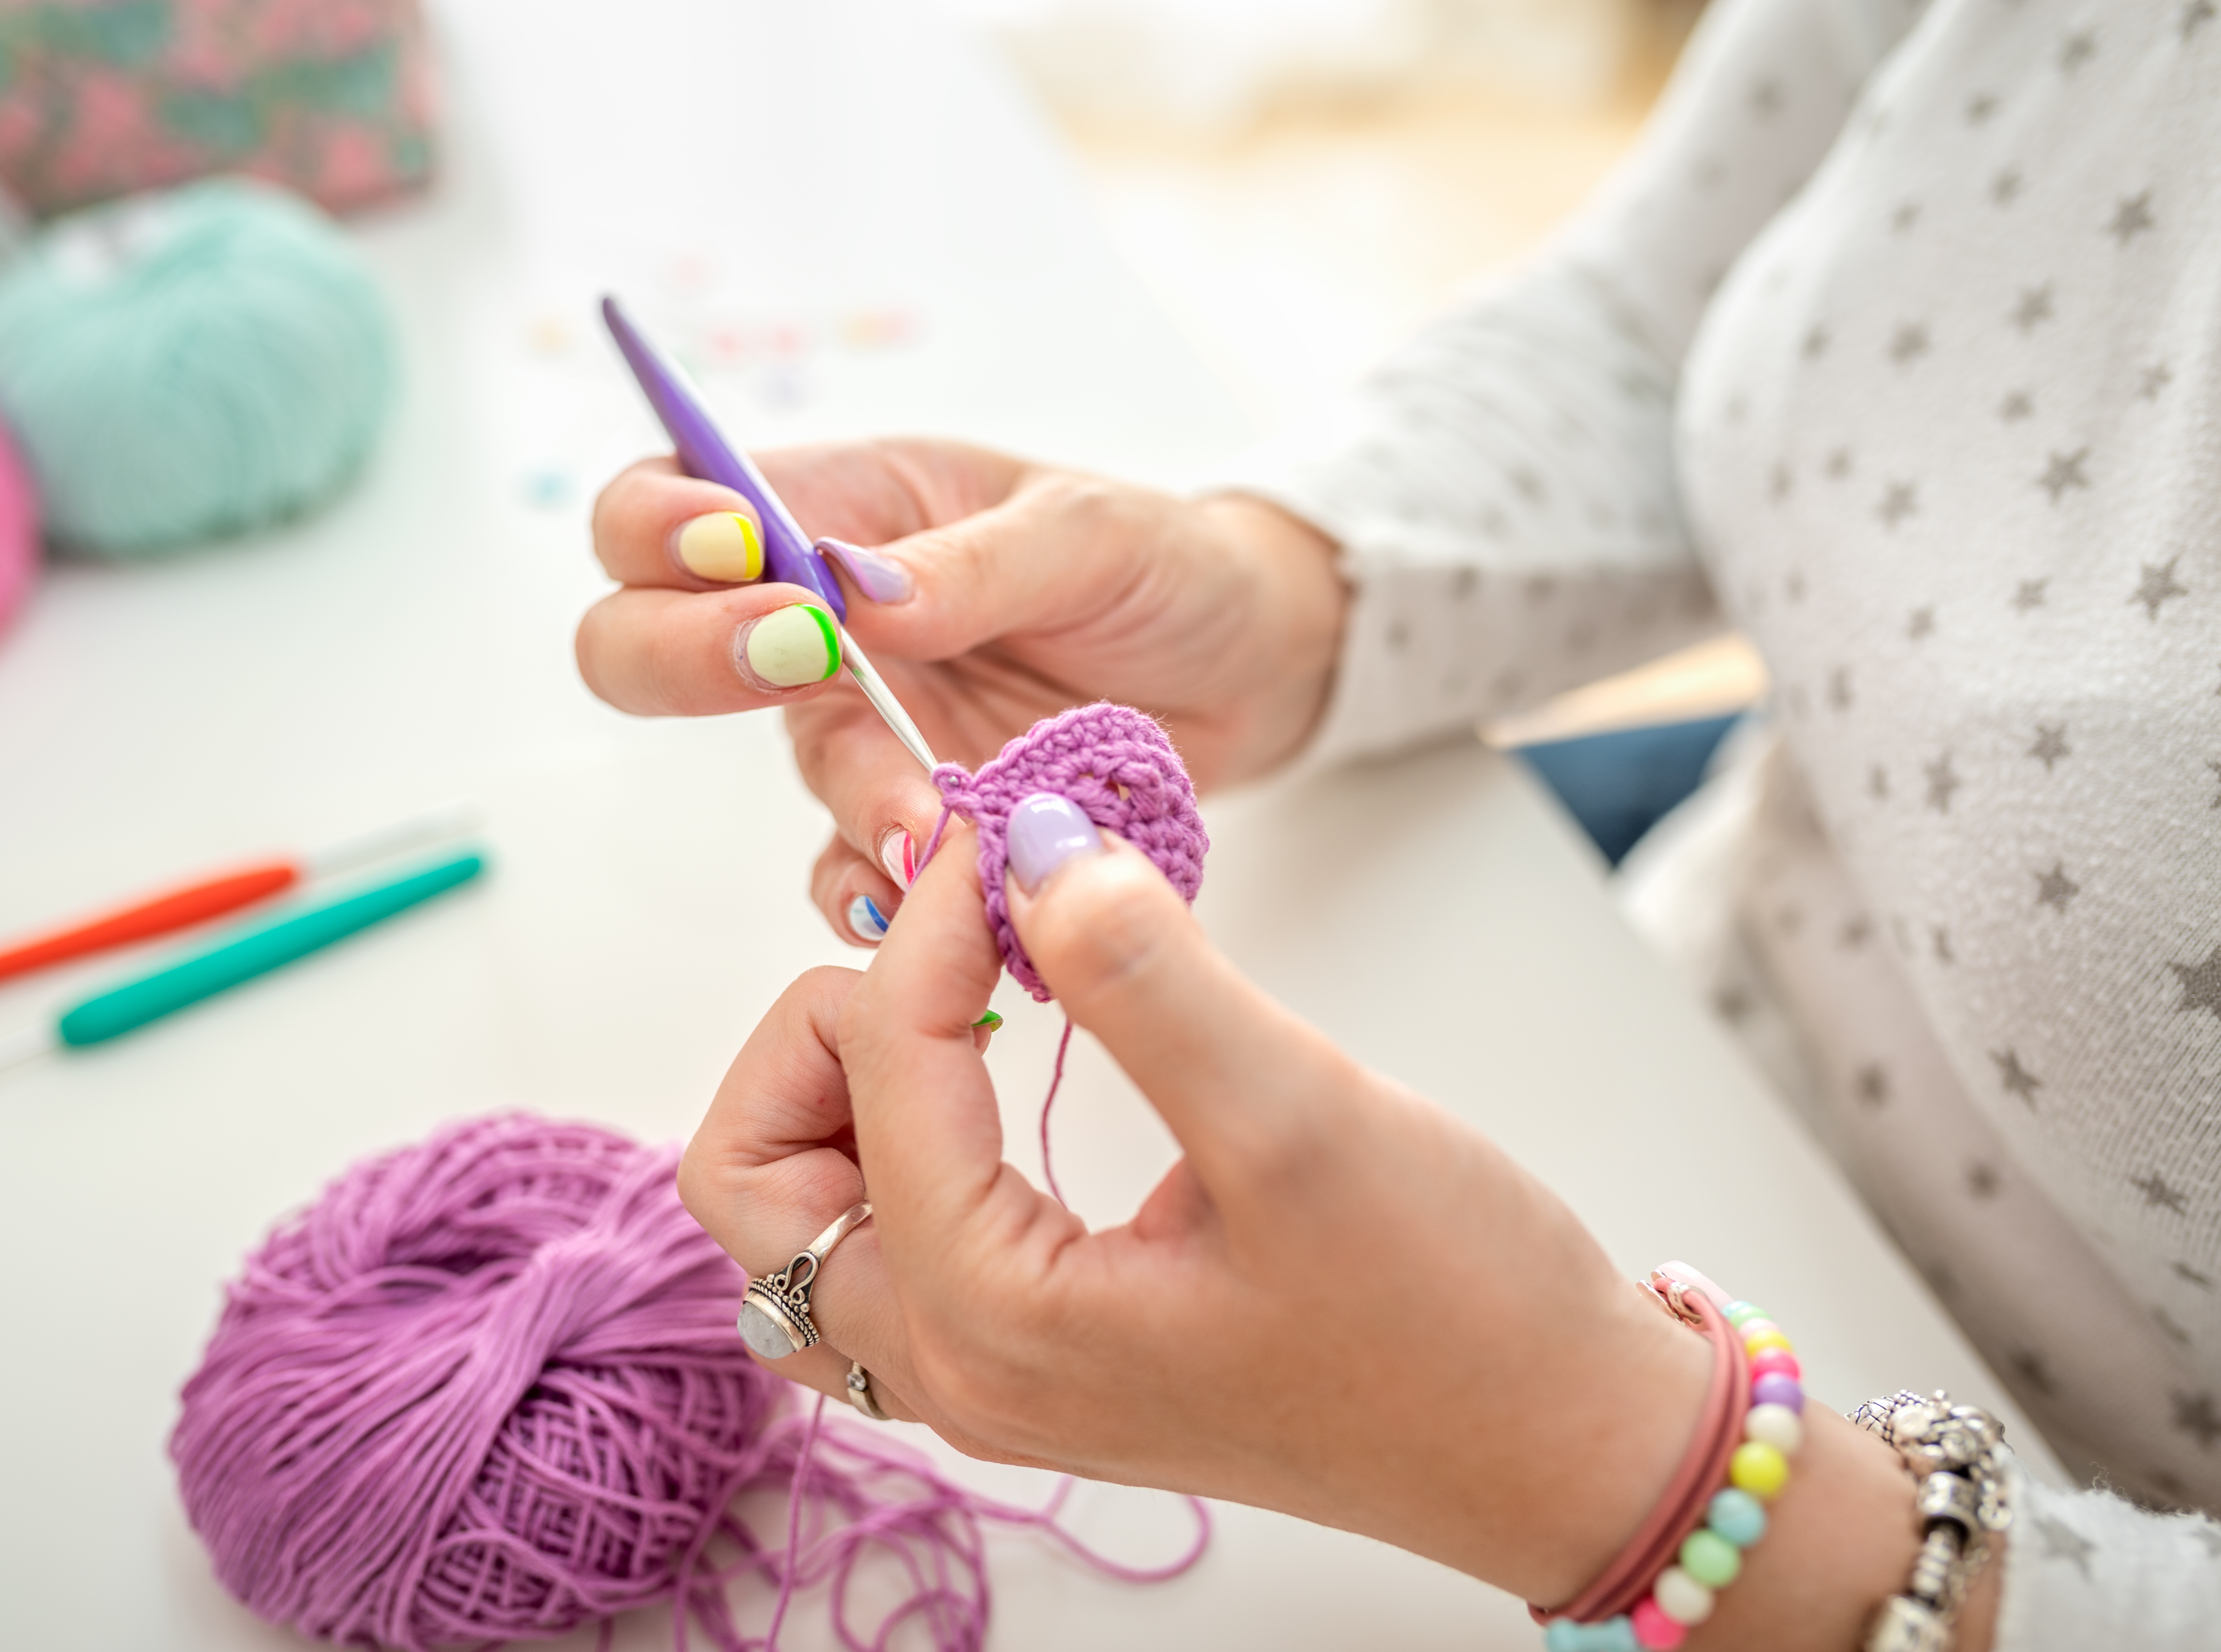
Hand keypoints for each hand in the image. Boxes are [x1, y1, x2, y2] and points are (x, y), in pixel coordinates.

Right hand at [576, 440, 1343, 946]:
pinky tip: (928, 896)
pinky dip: (881, 888)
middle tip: (798, 663)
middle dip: (685, 657)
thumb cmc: (1169, 564)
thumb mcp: (1091, 531)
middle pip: (651, 639)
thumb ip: (974, 562)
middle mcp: (828, 616)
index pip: (673, 501)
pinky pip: (856, 865)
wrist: (1256, 664)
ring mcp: (870, 721)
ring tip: (935, 821)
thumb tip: (856, 594)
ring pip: (791, 763)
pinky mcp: (920, 811)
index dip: (659, 525)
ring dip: (853, 791)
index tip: (734, 553)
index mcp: (847, 506)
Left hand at [679, 809, 1989, 1647]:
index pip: (880, 1074)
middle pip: (757, 1176)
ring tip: (971, 1004)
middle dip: (826, 1032)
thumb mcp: (1302, 1119)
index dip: (934, 925)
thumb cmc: (1453, 1309)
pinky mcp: (1039, 1352)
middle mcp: (960, 1370)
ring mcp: (991, 1373)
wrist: (1549, 1438)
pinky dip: (904, 1137)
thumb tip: (1038, 847)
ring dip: (847, 1088)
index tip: (1016, 834)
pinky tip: (1008, 1071)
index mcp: (997, 1323)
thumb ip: (1148, 977)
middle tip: (956, 951)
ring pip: (802, 1215)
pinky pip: (885, 1239)